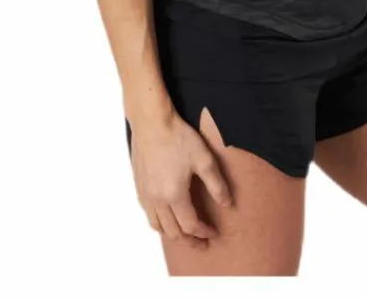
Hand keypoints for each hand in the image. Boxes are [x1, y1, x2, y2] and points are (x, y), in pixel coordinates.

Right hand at [128, 110, 233, 246]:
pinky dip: (160, 223)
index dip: (204, 232)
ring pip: (158, 227)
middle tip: (202, 242)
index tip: (213, 232)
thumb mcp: (204, 159)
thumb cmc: (178, 138)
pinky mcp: (139, 187)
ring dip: (173, 235)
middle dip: (190, 240)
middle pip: (173, 232)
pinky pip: (149, 215)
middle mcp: (157, 200)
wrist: (152, 123)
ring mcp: (145, 195)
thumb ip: (216, 184)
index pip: (191, 225)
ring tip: (186, 234)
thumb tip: (227, 204)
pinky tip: (168, 216)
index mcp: (174, 195)